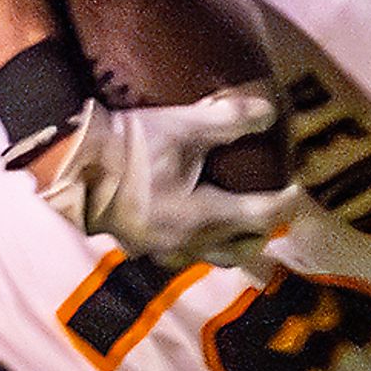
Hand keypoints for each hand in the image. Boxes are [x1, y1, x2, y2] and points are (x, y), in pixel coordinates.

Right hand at [23, 90, 300, 266]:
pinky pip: (181, 253)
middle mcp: (186, 243)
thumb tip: (270, 112)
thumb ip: (231, 119)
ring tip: (238, 224)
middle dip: (261, 234)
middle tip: (272, 212)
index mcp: (203, 217)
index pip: (261, 216)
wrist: (71, 163)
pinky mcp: (139, 246)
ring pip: (210, 257)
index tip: (300, 190)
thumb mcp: (184, 125)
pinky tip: (194, 223)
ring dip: (230, 243)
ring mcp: (160, 249)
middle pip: (240, 251)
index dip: (286, 203)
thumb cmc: (130, 144)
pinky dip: (199, 242)